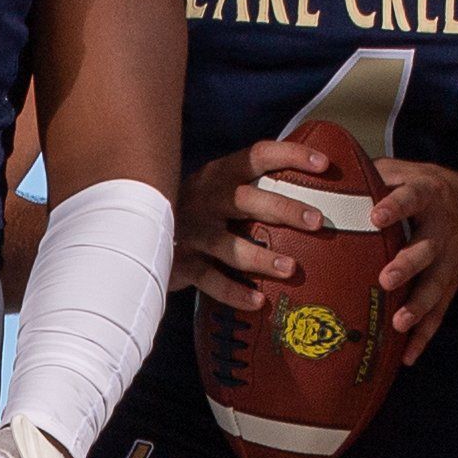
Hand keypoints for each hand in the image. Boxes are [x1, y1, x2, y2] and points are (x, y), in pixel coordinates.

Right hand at [174, 126, 357, 316]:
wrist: (134, 233)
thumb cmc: (195, 212)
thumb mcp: (216, 190)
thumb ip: (252, 188)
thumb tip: (311, 190)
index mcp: (219, 176)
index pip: (256, 156)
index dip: (290, 155)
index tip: (324, 163)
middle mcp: (205, 199)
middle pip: (247, 199)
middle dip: (284, 208)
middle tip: (317, 221)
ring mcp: (191, 233)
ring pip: (229, 245)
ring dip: (261, 257)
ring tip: (291, 268)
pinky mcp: (181, 264)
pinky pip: (211, 281)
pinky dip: (235, 293)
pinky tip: (258, 302)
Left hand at [363, 160, 457, 342]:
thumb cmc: (432, 190)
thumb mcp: (410, 172)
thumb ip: (375, 174)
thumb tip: (328, 175)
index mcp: (430, 197)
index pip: (413, 198)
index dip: (395, 206)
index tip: (376, 216)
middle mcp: (443, 231)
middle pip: (427, 249)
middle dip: (408, 265)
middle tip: (386, 278)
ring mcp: (450, 261)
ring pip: (435, 287)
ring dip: (418, 307)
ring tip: (398, 323)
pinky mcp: (451, 285)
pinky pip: (438, 314)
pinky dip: (424, 337)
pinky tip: (407, 357)